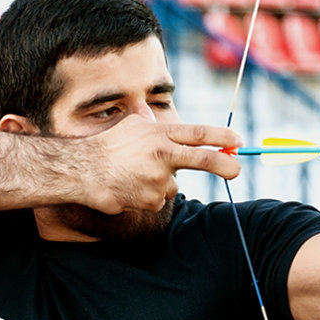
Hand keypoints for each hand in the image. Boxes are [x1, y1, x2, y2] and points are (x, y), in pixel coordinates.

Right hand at [82, 116, 242, 213]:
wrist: (80, 171)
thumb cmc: (106, 146)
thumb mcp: (132, 125)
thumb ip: (154, 125)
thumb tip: (163, 120)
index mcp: (159, 134)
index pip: (197, 134)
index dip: (221, 138)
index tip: (238, 141)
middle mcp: (162, 155)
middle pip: (203, 160)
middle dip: (225, 166)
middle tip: (237, 170)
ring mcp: (157, 179)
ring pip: (172, 185)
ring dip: (160, 183)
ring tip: (134, 175)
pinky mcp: (150, 200)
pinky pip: (158, 200)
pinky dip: (147, 196)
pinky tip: (129, 187)